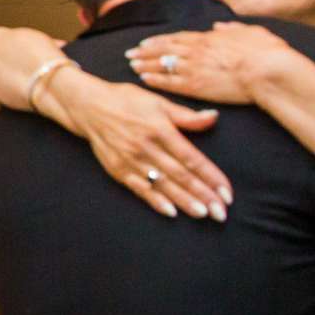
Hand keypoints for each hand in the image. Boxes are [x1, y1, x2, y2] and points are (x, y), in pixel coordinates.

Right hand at [42, 68, 229, 219]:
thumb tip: (214, 118)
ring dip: (184, 201)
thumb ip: (186, 115)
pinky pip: (139, 188)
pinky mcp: (118, 169)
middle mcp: (146, 147)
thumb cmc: (126, 101)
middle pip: (180, 176)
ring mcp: (131, 160)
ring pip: (163, 185)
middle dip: (203, 195)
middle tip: (221, 213)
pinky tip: (170, 212)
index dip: (211, 176)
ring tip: (203, 214)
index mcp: (160, 129)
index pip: (192, 158)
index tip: (226, 192)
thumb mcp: (157, 102)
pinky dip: (155, 201)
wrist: (87, 106)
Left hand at [129, 22, 294, 105]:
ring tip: (132, 66)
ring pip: (162, 65)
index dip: (159, 41)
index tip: (146, 42)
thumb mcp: (250, 32)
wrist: (268, 71)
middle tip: (130, 54)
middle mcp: (196, 51)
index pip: (176, 38)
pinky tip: (144, 79)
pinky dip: (155, 80)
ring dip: (145, 64)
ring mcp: (194, 68)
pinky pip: (169, 82)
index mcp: (208, 38)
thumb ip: (232, 29)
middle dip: (145, 52)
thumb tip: (220, 26)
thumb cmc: (265, 52)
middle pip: (164, 50)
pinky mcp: (196, 86)